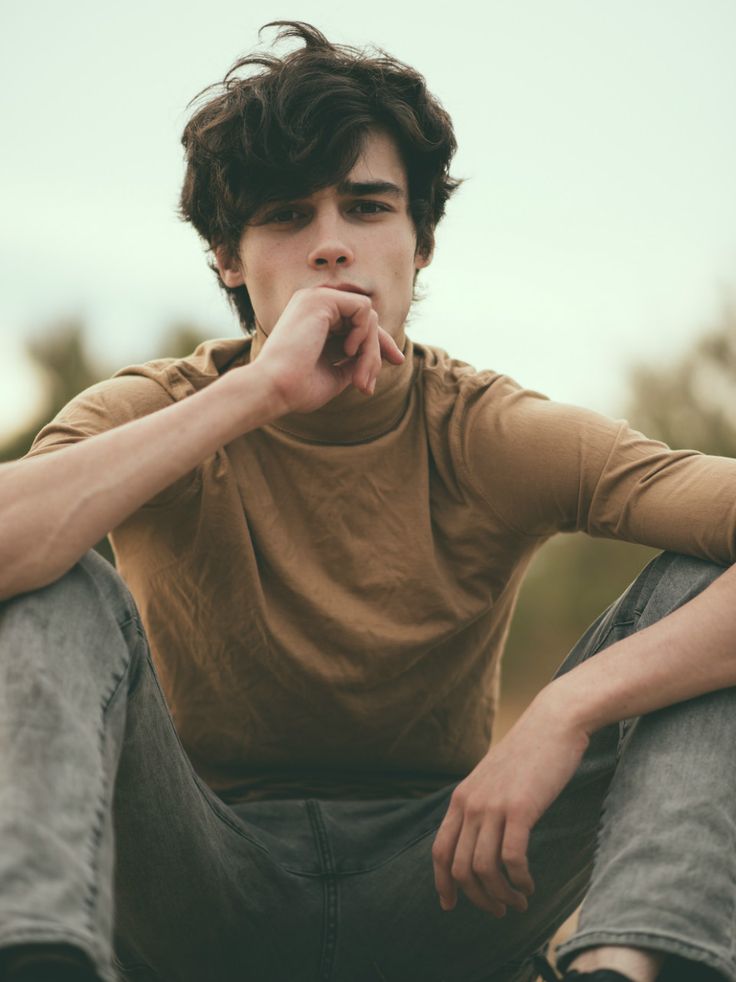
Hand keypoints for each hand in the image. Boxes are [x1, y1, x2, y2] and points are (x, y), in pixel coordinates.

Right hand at [255, 286, 403, 415]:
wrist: (275, 389)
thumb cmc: (298, 388)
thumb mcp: (335, 374)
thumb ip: (354, 360)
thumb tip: (377, 356)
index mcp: (314, 319)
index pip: (357, 323)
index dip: (380, 342)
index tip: (398, 361)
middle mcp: (313, 303)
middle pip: (366, 320)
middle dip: (375, 352)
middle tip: (365, 385)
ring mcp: (316, 298)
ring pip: (368, 316)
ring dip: (370, 350)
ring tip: (357, 377)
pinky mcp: (321, 298)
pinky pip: (364, 309)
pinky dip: (364, 334)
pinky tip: (346, 351)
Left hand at [431, 687, 589, 916]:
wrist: (553, 722)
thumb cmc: (529, 751)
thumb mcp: (493, 777)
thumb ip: (482, 804)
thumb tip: (481, 837)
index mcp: (461, 798)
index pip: (440, 851)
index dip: (443, 884)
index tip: (451, 906)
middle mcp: (471, 804)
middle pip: (460, 869)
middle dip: (478, 898)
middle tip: (500, 911)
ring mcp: (493, 806)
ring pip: (484, 870)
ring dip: (501, 896)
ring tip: (519, 902)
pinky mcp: (520, 809)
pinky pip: (511, 860)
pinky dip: (519, 881)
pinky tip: (530, 884)